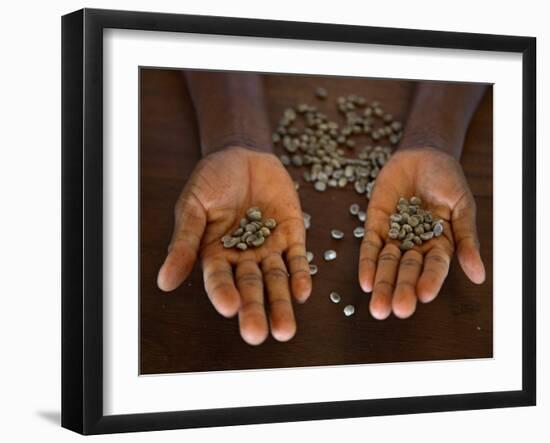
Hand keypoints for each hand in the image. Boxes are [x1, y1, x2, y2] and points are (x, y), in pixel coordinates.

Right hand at [157, 147, 310, 344]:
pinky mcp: (292, 235)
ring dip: (281, 304)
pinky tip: (303, 293)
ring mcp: (269, 247)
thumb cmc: (211, 180)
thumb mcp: (193, 206)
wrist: (242, 154)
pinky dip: (301, 275)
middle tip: (257, 334)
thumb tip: (164, 282)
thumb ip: (184, 242)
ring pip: (276, 280)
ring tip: (285, 330)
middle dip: (254, 310)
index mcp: (215, 254)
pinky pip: (297, 259)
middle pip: (249, 288)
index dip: (223, 293)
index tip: (228, 308)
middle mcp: (242, 257)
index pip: (219, 279)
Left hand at [358, 147, 485, 319]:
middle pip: (408, 271)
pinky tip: (365, 282)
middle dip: (402, 289)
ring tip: (378, 307)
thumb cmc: (448, 180)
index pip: (435, 267)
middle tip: (396, 310)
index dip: (430, 281)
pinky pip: (370, 247)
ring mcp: (394, 235)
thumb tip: (478, 275)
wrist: (423, 154)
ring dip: (382, 284)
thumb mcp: (462, 207)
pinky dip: (367, 263)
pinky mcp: (376, 224)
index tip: (424, 296)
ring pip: (387, 264)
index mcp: (440, 244)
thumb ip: (466, 239)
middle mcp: (416, 245)